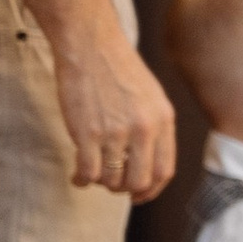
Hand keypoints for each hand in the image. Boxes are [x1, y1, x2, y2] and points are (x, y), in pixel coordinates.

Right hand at [53, 13, 177, 199]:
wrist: (91, 45)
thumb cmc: (118, 69)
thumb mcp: (152, 96)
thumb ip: (154, 128)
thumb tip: (148, 164)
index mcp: (163, 120)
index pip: (165, 170)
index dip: (152, 190)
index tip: (140, 196)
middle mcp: (144, 129)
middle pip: (139, 181)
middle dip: (125, 189)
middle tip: (113, 184)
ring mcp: (116, 132)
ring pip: (112, 180)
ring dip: (101, 183)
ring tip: (93, 173)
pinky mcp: (88, 133)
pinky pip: (88, 172)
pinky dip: (82, 179)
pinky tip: (77, 175)